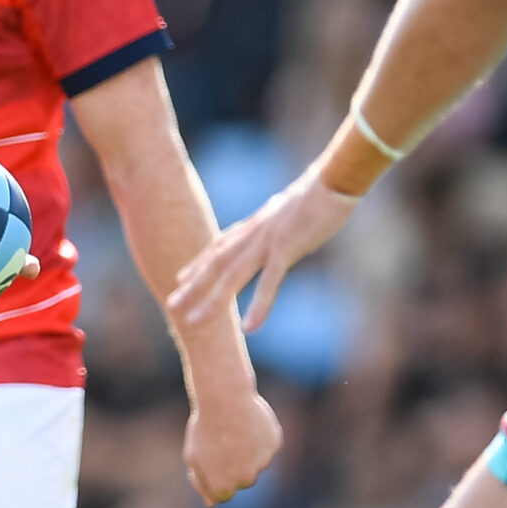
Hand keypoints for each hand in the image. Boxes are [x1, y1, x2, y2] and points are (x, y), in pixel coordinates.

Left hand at [168, 171, 362, 332]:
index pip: (220, 245)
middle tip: (171, 304)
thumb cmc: (320, 193)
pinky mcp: (287, 248)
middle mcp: (255, 233)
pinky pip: (270, 281)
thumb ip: (278, 222)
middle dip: (193, 285)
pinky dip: (259, 306)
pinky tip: (249, 328)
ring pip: (232, 274)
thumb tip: (279, 228)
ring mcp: (268, 241)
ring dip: (212, 300)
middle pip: (216, 262)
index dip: (199, 262)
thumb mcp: (290, 210)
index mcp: (256, 224)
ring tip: (193, 321)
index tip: (181, 277)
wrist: (335, 179)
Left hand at [184, 383, 281, 505]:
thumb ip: (203, 483)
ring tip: (234, 428)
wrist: (224, 399)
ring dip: (247, 449)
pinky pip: (266, 445)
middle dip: (234, 464)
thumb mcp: (193, 457)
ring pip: (256, 461)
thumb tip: (212, 503)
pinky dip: (259, 436)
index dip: (216, 475)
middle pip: (242, 479)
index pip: (223, 494)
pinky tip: (247, 422)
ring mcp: (262, 463)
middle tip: (222, 440)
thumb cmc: (204, 428)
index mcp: (224, 487)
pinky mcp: (274, 445)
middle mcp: (246, 480)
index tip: (211, 457)